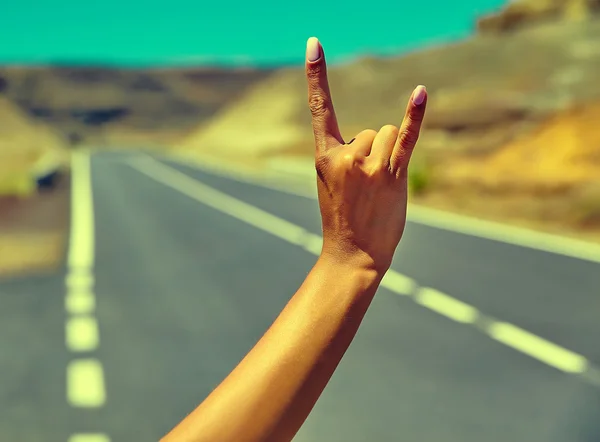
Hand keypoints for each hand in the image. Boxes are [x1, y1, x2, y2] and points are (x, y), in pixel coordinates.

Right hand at [305, 37, 427, 272]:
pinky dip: (415, 116)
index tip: (314, 43)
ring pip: (387, 134)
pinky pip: (406, 138)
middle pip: (369, 130)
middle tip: (365, 189)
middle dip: (372, 155)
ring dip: (388, 157)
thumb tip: (380, 135)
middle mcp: (345, 156)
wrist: (353, 254)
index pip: (320, 108)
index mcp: (324, 157)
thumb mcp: (331, 184)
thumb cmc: (343, 219)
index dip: (317, 74)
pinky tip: (420, 93)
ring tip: (379, 189)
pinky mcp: (393, 174)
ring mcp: (369, 165)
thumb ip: (347, 155)